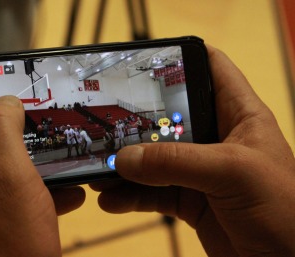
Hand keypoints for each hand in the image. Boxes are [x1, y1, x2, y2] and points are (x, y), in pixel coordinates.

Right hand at [91, 46, 294, 255]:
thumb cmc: (284, 210)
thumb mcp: (232, 173)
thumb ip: (177, 163)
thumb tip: (126, 159)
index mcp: (238, 116)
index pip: (212, 70)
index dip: (182, 58)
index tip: (145, 61)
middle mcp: (217, 139)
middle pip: (170, 119)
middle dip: (137, 123)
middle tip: (107, 126)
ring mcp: (200, 172)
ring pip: (155, 161)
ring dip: (127, 167)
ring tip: (100, 172)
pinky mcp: (190, 201)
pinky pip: (153, 193)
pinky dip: (131, 196)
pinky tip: (111, 200)